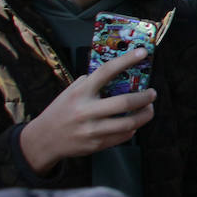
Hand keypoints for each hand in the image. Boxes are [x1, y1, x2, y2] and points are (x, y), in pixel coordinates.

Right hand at [19, 48, 156, 175]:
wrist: (44, 140)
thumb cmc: (61, 111)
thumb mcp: (70, 92)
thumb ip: (90, 82)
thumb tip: (117, 72)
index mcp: (80, 93)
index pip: (107, 71)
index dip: (126, 60)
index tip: (142, 52)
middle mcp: (86, 111)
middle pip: (125, 102)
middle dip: (145, 97)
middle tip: (152, 93)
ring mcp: (92, 129)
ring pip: (129, 123)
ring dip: (145, 115)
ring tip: (149, 109)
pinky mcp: (97, 144)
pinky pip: (123, 136)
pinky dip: (133, 128)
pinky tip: (134, 123)